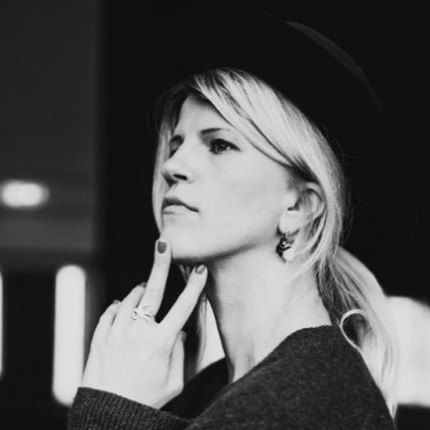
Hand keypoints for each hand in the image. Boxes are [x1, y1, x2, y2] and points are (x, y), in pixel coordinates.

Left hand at [80, 239, 207, 408]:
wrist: (107, 415)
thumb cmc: (145, 402)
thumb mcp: (173, 382)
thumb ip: (179, 353)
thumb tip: (178, 332)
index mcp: (161, 342)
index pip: (183, 307)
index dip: (194, 287)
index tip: (201, 269)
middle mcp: (139, 332)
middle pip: (154, 290)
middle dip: (161, 264)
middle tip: (164, 244)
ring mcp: (117, 332)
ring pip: (130, 299)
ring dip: (140, 291)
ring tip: (145, 290)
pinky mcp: (100, 337)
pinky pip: (110, 312)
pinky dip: (118, 307)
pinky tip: (122, 307)